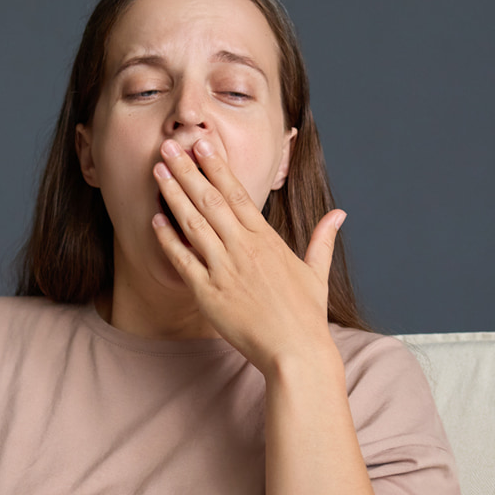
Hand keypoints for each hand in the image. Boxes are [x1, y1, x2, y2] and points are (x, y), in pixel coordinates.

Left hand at [151, 138, 344, 377]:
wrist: (295, 351)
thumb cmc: (305, 315)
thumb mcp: (316, 272)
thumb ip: (322, 240)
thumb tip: (339, 215)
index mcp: (266, 239)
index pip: (237, 192)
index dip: (216, 165)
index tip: (202, 143)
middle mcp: (243, 248)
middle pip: (210, 199)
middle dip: (187, 170)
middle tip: (169, 144)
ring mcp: (223, 269)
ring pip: (193, 223)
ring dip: (173, 195)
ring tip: (157, 171)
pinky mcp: (208, 292)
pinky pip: (183, 260)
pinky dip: (167, 239)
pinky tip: (155, 219)